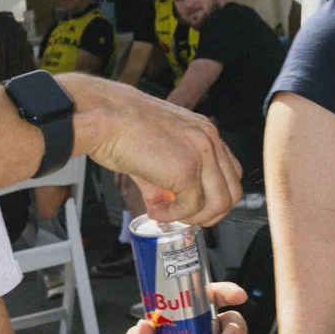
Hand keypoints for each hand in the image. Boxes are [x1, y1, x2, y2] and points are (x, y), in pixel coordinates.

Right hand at [61, 74, 241, 226]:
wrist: (102, 116)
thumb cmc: (118, 125)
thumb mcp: (153, 149)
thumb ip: (165, 177)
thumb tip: (164, 202)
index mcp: (203, 130)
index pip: (229, 172)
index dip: (213, 195)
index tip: (192, 205)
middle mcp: (208, 139)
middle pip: (232, 191)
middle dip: (209, 213)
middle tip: (184, 217)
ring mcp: (201, 154)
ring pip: (219, 203)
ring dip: (193, 217)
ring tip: (168, 215)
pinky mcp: (186, 170)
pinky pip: (190, 207)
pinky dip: (172, 216)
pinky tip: (155, 211)